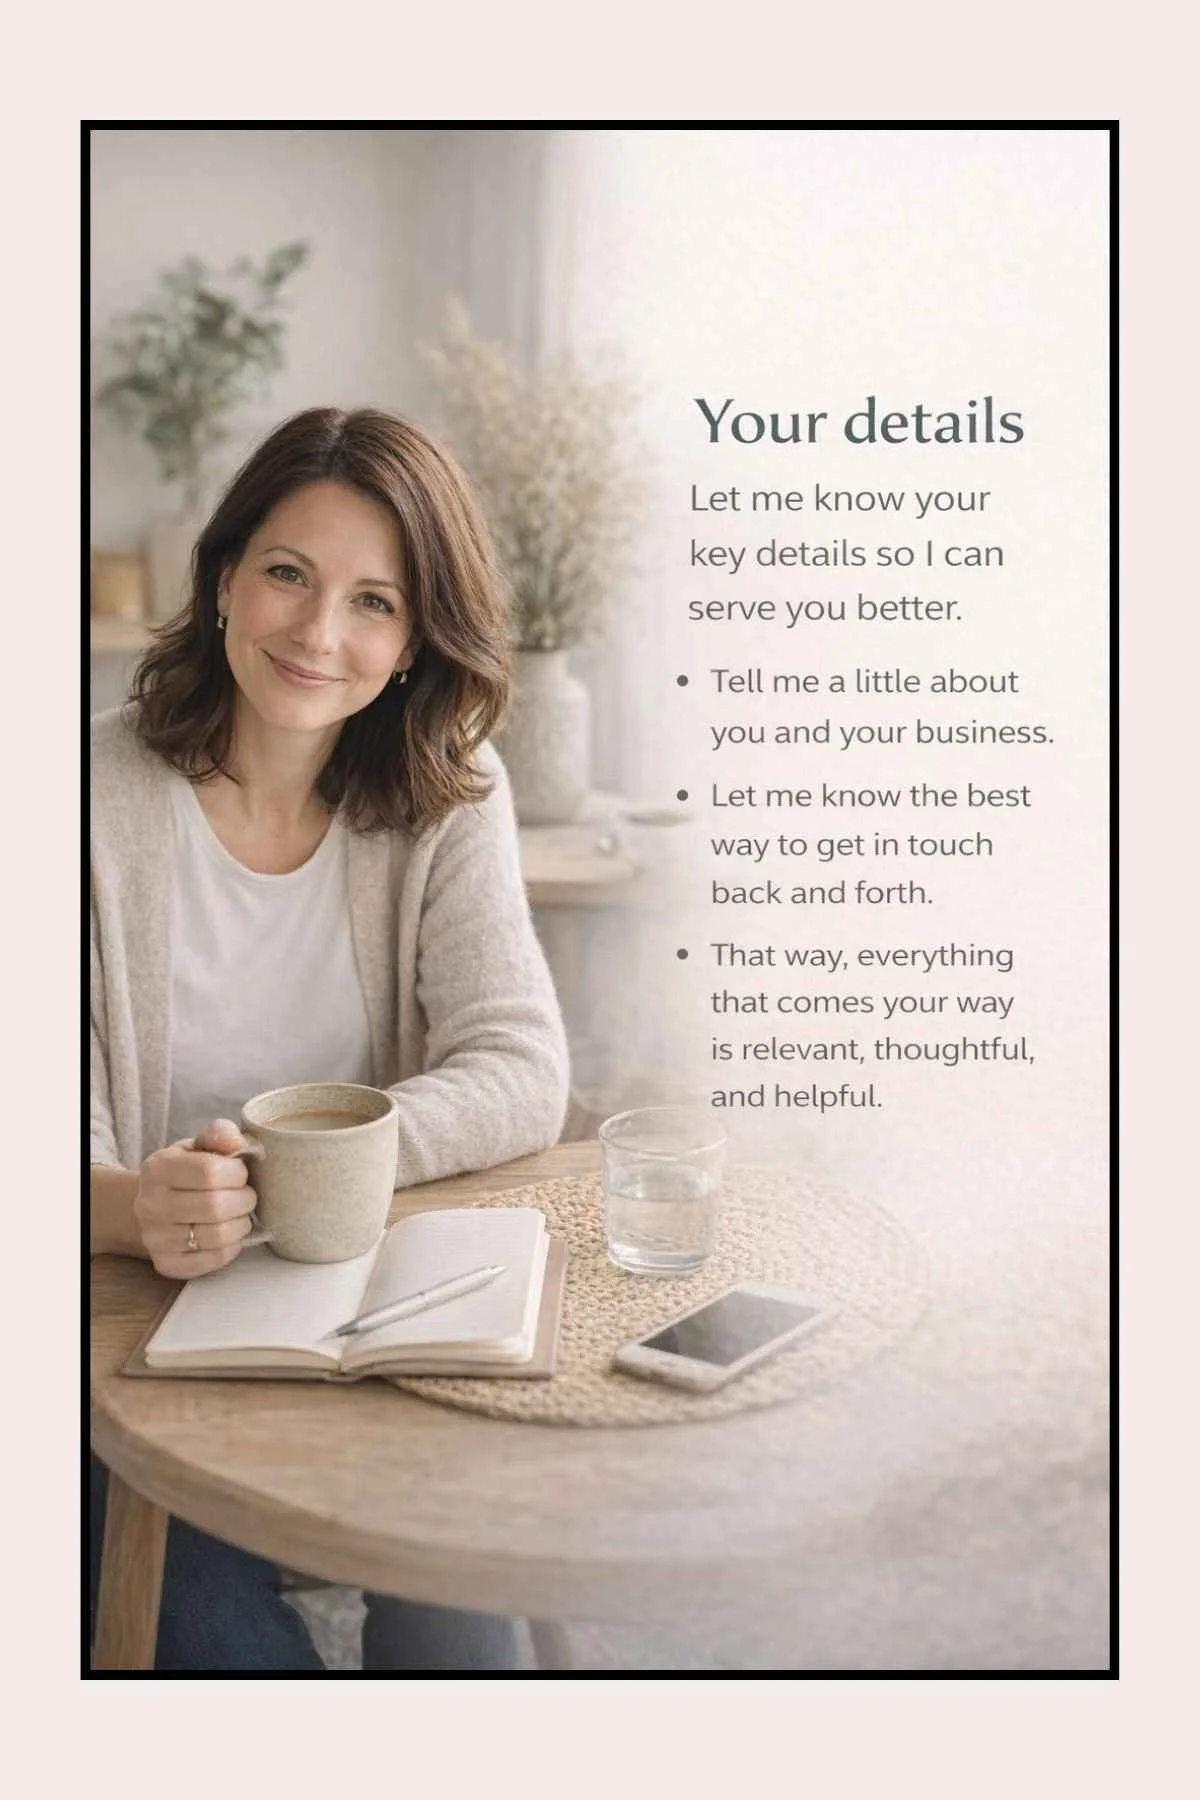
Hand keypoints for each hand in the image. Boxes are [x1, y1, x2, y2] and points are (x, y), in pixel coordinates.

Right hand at [134, 1118, 257, 1278]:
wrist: (156, 1206)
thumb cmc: (187, 1172)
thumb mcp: (199, 1145)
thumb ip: (219, 1134)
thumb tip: (234, 1141)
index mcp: (158, 1168)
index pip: (210, 1172)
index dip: (238, 1173)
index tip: (241, 1174)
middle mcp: (149, 1204)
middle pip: (215, 1207)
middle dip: (244, 1200)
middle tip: (246, 1196)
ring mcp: (155, 1238)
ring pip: (217, 1236)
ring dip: (241, 1225)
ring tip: (239, 1214)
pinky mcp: (166, 1264)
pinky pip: (214, 1260)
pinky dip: (232, 1247)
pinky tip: (229, 1234)